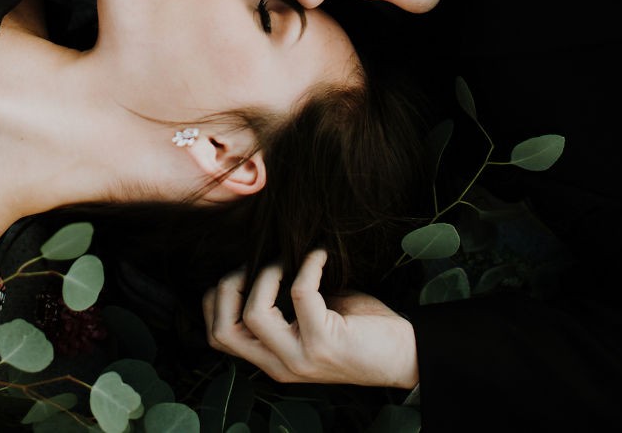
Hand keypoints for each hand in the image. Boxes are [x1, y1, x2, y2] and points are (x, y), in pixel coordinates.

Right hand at [202, 249, 419, 388]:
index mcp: (272, 360)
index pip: (218, 338)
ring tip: (283, 261)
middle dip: (227, 288)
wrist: (406, 355)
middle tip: (251, 265)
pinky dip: (307, 264)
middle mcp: (280, 365)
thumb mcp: (310, 321)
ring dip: (265, 275)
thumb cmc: (360, 329)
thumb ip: (283, 305)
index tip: (238, 272)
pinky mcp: (324, 343)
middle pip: (223, 332)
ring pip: (253, 314)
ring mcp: (300, 358)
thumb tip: (259, 259)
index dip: (215, 300)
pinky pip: (301, 293)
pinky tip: (320, 255)